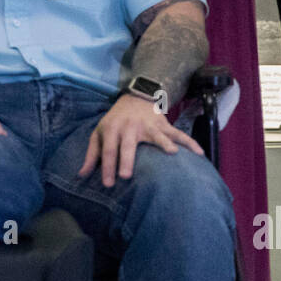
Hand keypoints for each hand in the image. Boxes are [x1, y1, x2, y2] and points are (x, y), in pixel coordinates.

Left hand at [79, 94, 202, 187]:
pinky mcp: (163, 125)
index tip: (108, 184)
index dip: (107, 167)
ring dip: (164, 144)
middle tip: (126, 176)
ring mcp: (148, 125)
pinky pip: (177, 134)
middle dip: (126, 160)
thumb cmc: (115, 120)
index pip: (109, 150)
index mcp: (112, 129)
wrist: (136, 95)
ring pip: (156, 136)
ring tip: (172, 153)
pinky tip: (199, 153)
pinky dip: (189, 142)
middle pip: (128, 145)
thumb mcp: (99, 133)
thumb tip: (81, 176)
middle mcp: (129, 127)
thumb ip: (92, 155)